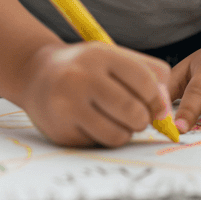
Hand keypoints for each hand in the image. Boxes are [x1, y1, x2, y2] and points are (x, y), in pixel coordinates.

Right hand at [20, 42, 172, 146]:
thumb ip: (147, 74)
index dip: (157, 99)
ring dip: (126, 132)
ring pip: (118, 134)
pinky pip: (98, 144)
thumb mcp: (113, 56)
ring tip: (118, 121)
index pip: (144, 81)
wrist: (35, 74)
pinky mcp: (61, 131)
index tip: (156, 107)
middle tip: (138, 117)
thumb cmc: (84, 67)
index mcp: (100, 55)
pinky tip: (94, 124)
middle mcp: (81, 78)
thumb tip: (165, 109)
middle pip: (133, 111)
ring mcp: (68, 106)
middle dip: (143, 119)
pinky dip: (104, 137)